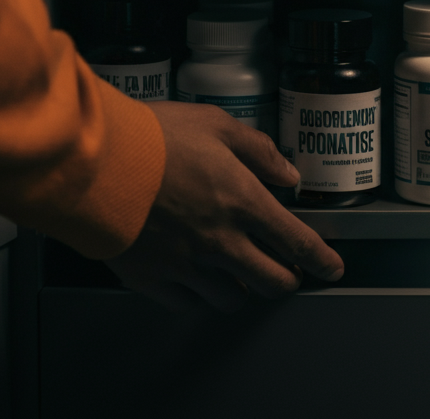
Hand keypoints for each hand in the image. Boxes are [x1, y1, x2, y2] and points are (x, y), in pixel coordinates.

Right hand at [106, 102, 343, 310]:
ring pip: (231, 299)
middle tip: (287, 272)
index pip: (297, 242)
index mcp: (243, 201)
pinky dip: (200, 296)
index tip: (332, 268)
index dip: (321, 260)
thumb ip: (259, 152)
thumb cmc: (153, 139)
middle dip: (287, 279)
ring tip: (240, 275)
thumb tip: (287, 174)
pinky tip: (198, 281)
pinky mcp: (152, 279)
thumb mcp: (217, 125)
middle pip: (272, 281)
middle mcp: (221, 241)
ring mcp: (186, 265)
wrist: (96, 164)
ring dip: (244, 289)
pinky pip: (188, 304)